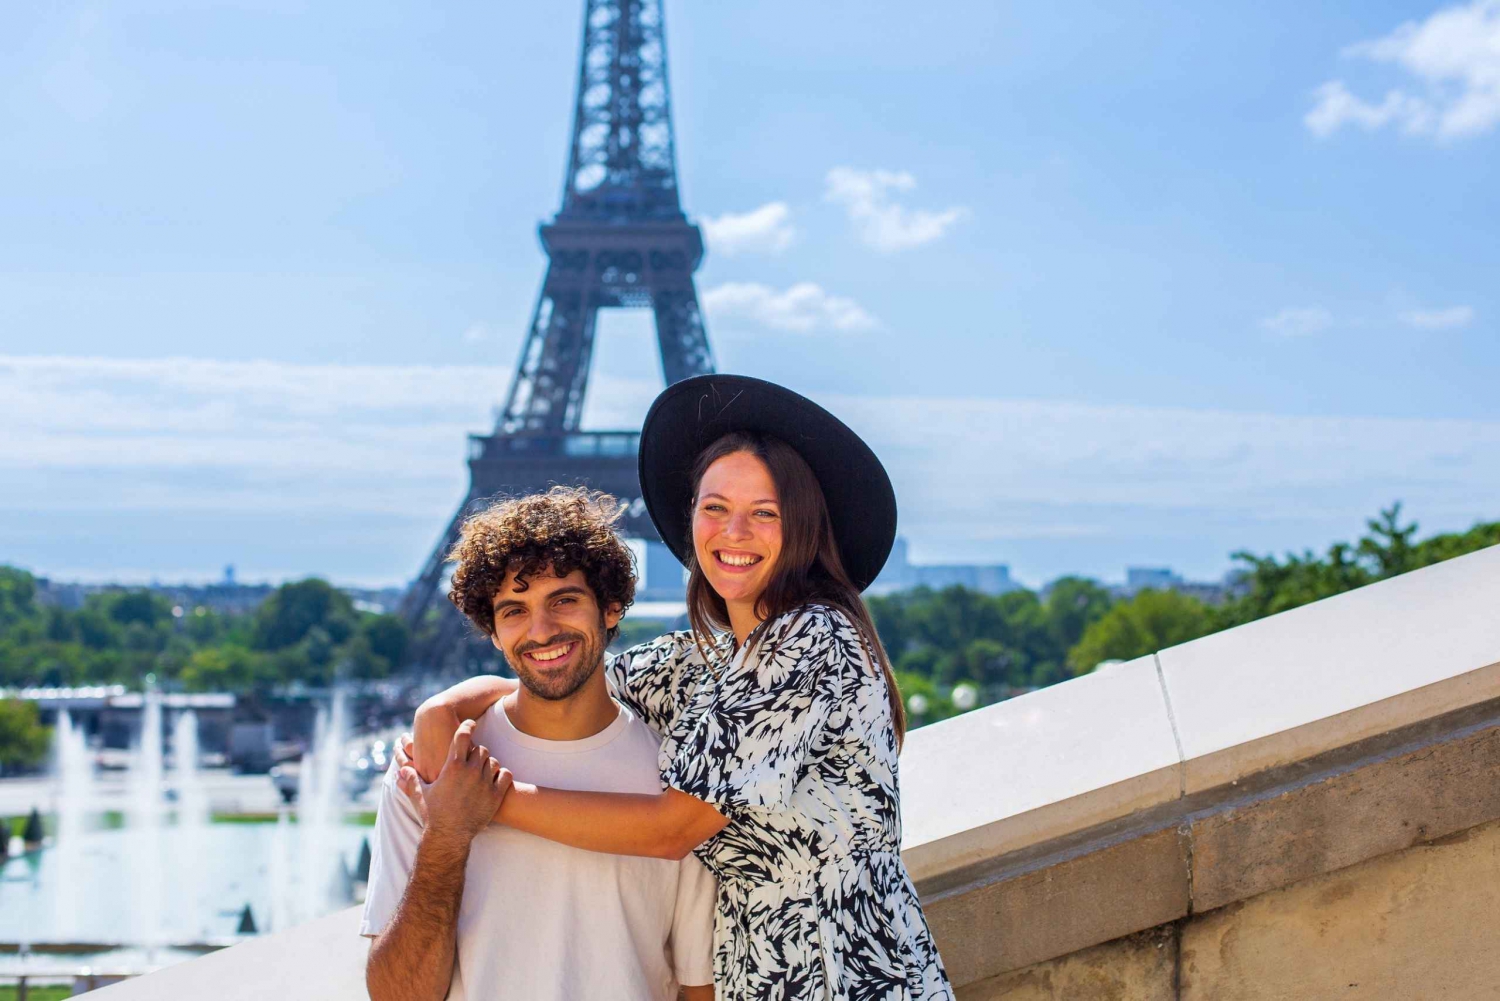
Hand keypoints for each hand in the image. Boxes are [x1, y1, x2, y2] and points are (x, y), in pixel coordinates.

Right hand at [397, 720, 510, 843]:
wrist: (449, 837)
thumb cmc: (433, 815)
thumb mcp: (420, 795)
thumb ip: (412, 780)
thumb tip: (401, 771)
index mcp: (453, 766)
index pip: (463, 736)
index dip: (467, 726)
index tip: (470, 723)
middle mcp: (470, 771)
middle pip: (481, 749)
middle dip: (476, 752)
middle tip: (471, 760)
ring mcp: (484, 783)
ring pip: (493, 761)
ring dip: (488, 764)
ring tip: (481, 772)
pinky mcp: (495, 795)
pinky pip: (505, 775)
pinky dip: (501, 775)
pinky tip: (495, 779)